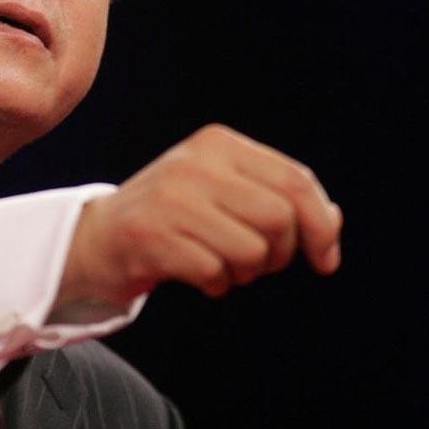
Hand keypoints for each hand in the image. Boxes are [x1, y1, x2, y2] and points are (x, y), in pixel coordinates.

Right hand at [60, 124, 341, 305]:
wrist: (97, 237)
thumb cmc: (174, 217)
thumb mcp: (225, 192)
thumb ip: (276, 198)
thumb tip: (332, 222)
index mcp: (217, 143)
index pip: (295, 181)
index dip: (321, 225)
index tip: (325, 259)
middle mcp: (194, 163)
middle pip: (279, 219)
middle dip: (280, 254)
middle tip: (256, 262)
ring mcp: (169, 197)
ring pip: (252, 251)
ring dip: (244, 273)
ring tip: (219, 264)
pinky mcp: (150, 235)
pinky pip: (215, 273)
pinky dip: (214, 284)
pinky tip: (194, 273)